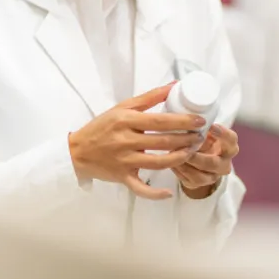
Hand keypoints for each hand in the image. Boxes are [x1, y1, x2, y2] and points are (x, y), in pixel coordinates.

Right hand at [68, 84, 205, 199]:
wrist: (78, 151)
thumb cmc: (103, 126)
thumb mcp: (123, 107)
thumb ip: (150, 97)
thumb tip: (174, 85)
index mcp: (126, 121)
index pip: (160, 121)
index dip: (182, 121)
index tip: (199, 120)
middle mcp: (126, 141)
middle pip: (163, 142)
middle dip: (186, 140)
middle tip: (200, 137)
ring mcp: (124, 161)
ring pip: (158, 163)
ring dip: (178, 159)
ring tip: (192, 153)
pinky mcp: (122, 177)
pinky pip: (141, 189)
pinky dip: (155, 193)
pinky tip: (169, 192)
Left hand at [174, 124, 238, 199]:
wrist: (198, 160)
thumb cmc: (203, 139)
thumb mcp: (205, 132)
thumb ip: (201, 129)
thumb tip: (189, 124)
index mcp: (229, 147)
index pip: (231, 140)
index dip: (222, 134)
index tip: (211, 126)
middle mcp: (224, 164)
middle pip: (213, 163)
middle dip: (198, 157)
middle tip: (186, 148)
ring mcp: (212, 177)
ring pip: (199, 176)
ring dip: (185, 165)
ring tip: (173, 154)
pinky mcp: (198, 184)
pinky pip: (188, 180)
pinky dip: (178, 170)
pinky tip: (171, 161)